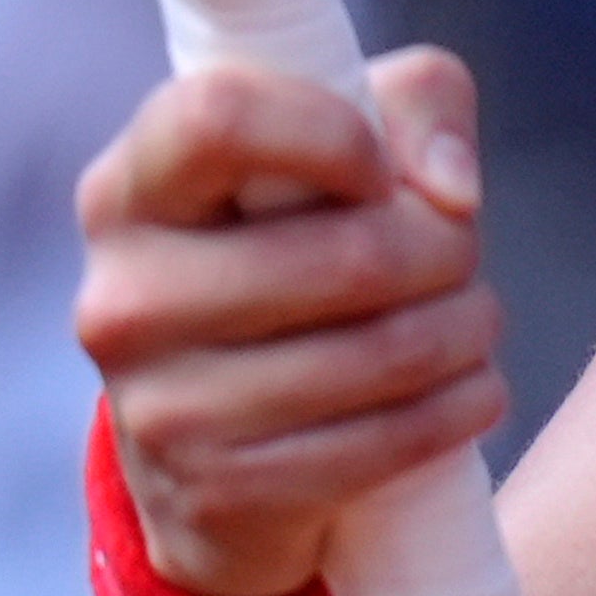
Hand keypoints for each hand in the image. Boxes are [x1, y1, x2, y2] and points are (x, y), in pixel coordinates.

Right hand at [74, 44, 503, 595]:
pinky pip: (385, 443)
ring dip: (467, 331)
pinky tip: (467, 390)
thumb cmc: (298, 248)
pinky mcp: (216, 492)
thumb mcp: (350, 145)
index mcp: (131, 188)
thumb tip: (452, 192)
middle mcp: (123, 296)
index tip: (380, 172)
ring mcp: (159, 405)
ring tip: (471, 322)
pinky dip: (457, 408)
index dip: (333, 135)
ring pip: (383, 353)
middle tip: (461, 258)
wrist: (231, 438)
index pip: (217, 118)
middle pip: (350, 254)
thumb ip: (416, 103)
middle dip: (448, 251)